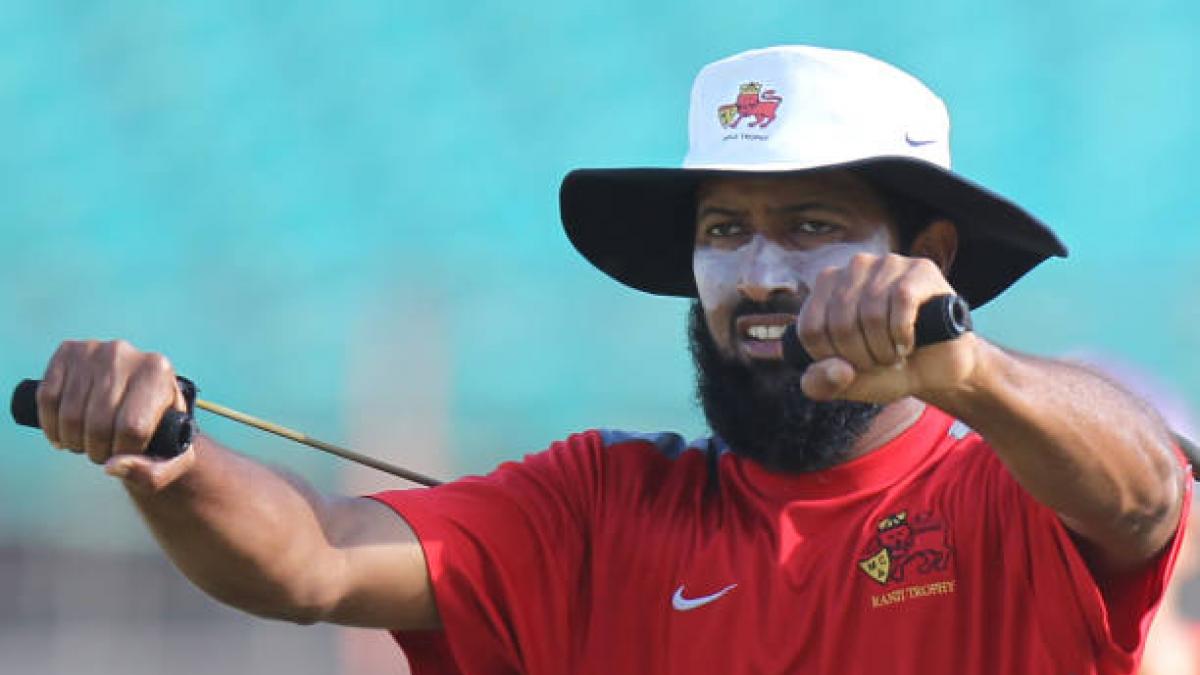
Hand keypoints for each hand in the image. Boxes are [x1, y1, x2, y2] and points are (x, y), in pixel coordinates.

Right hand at [36, 339, 194, 492]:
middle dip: (98, 450)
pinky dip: (51, 425)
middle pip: (98, 423)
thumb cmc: (161, 431)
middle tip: (104, 452)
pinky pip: (47, 398)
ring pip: (70, 415)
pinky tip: (63, 434)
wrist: (141, 398)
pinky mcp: (66, 352)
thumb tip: (113, 466)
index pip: (132, 427)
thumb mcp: (172, 456)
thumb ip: (154, 472)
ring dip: (74, 442)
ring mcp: (93, 350)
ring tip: (87, 444)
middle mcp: (125, 353)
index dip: (124, 452)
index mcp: (158, 371)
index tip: (127, 454)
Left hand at [796, 253, 979, 403]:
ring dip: (885, 349)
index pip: (810, 328)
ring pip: (872, 314)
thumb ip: (819, 384)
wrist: (935, 369)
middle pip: (840, 323)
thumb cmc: (884, 369)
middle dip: (861, 357)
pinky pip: (902, 301)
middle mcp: (853, 268)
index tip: (851, 364)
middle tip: (879, 361)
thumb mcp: (843, 383)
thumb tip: (838, 368)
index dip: (832, 359)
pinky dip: (904, 333)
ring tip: (894, 354)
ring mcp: (887, 264)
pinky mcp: (920, 270)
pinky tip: (910, 342)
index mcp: (825, 288)